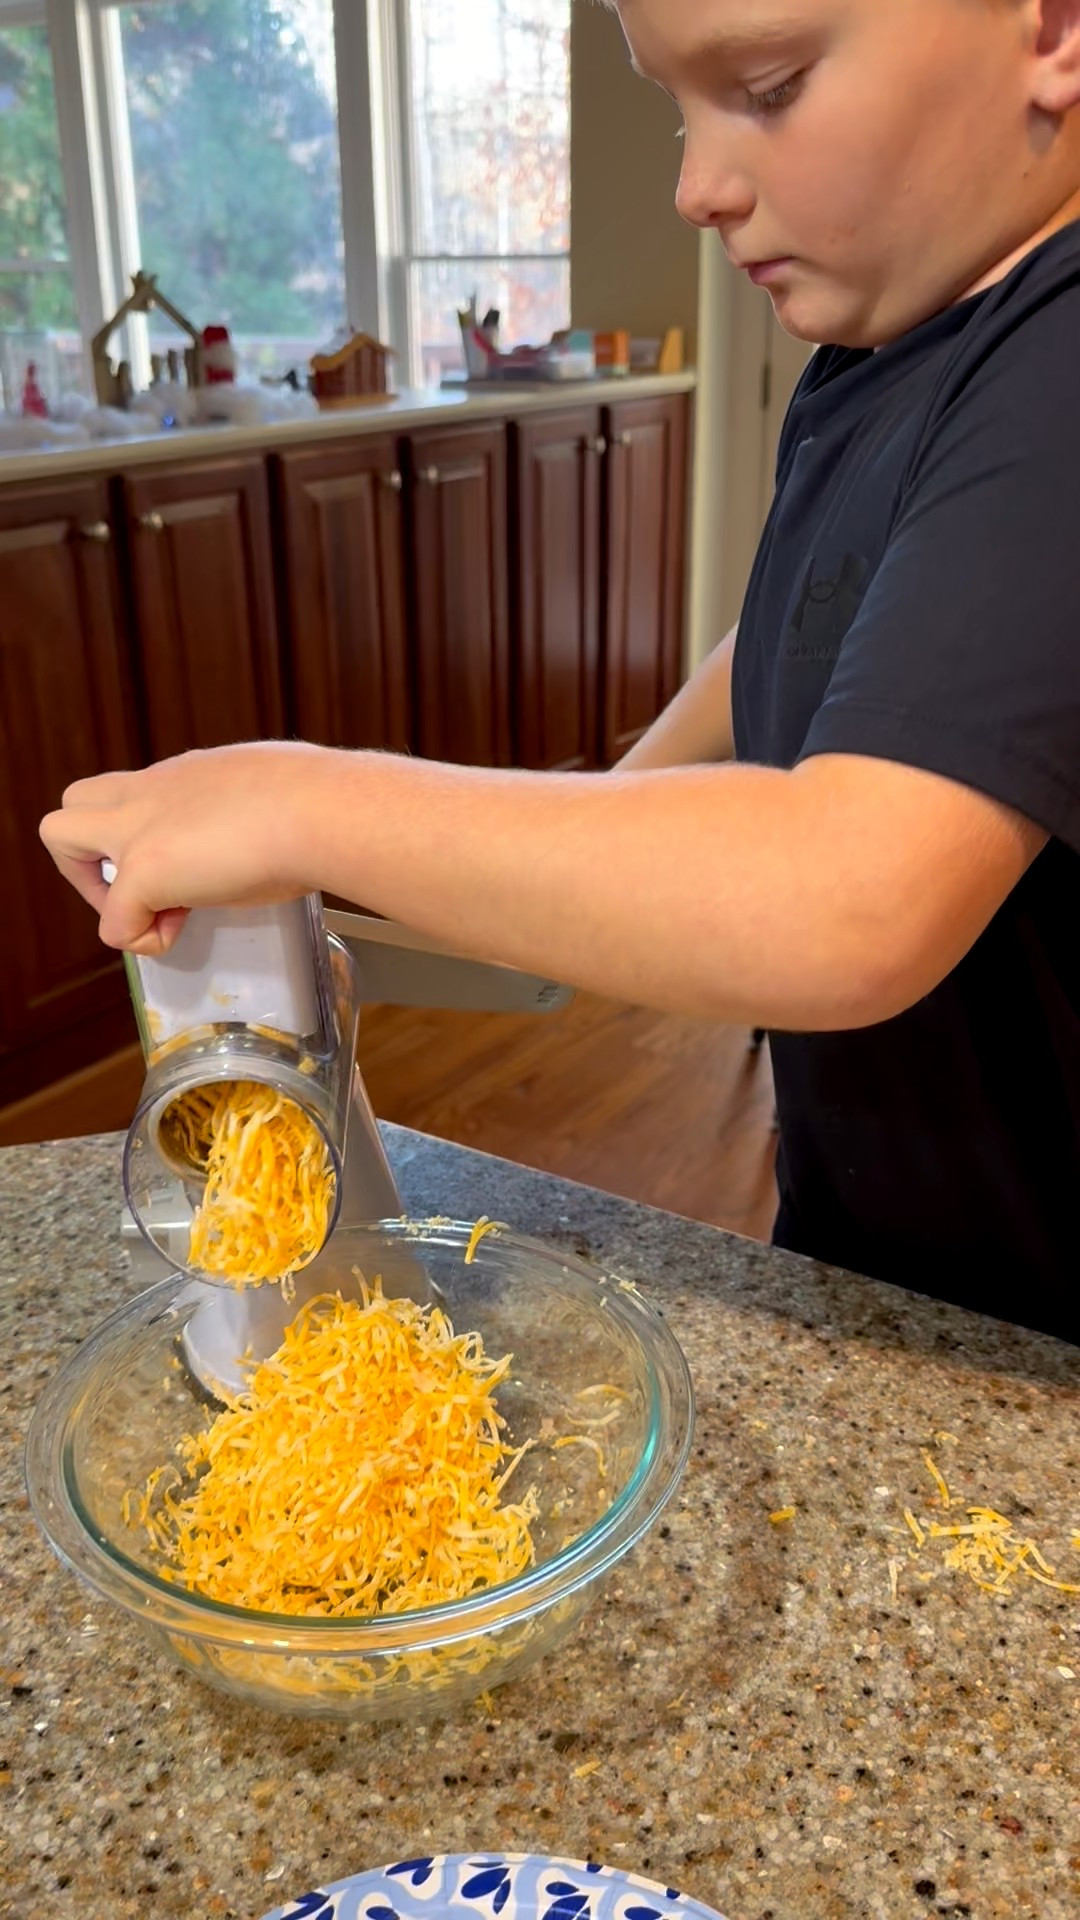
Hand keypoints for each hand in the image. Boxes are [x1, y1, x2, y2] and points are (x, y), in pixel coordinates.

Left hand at [39, 741, 333, 955]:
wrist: (324, 811)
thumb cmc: (324, 803)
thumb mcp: (282, 793)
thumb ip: (261, 809)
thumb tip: (293, 832)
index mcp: (188, 775)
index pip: (137, 792)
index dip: (150, 833)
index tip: (196, 859)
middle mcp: (153, 791)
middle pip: (74, 801)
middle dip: (96, 855)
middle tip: (152, 886)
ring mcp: (140, 829)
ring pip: (58, 837)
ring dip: (97, 887)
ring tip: (153, 909)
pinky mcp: (144, 872)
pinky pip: (113, 925)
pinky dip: (142, 941)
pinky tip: (183, 932)